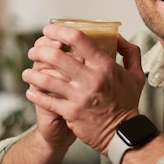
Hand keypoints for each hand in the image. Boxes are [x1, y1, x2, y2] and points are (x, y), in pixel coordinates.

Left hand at [22, 25, 145, 153]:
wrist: (123, 133)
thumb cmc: (128, 103)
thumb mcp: (136, 75)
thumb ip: (130, 52)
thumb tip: (118, 36)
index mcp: (105, 66)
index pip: (78, 39)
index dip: (59, 30)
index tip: (50, 29)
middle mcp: (90, 78)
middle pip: (55, 56)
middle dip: (39, 50)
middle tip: (34, 51)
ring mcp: (79, 96)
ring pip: (45, 78)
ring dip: (32, 73)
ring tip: (28, 72)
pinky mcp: (70, 112)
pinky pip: (46, 100)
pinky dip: (35, 93)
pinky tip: (31, 91)